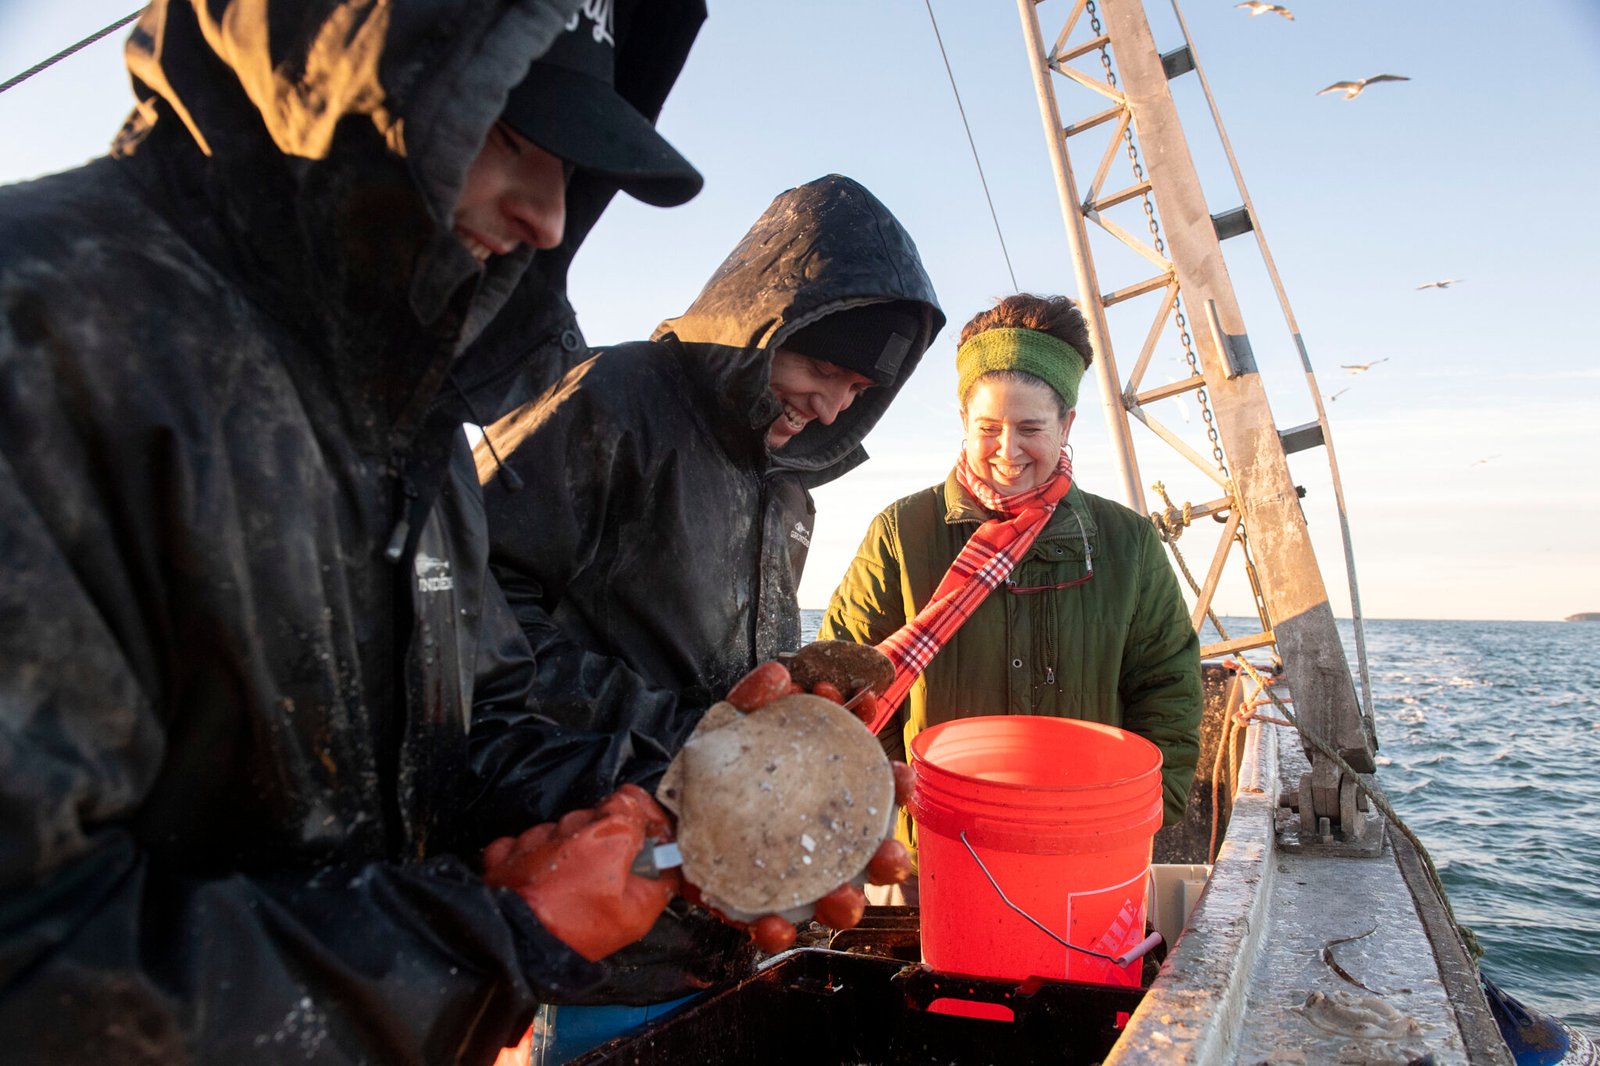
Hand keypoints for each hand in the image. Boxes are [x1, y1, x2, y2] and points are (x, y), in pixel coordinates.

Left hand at [482, 784, 678, 961]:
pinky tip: (537, 883)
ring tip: (566, 885)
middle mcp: (572, 823)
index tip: (641, 839)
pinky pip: (526, 844)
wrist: (519, 947)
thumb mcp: (638, 915)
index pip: (631, 798)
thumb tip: (669, 864)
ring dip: (567, 850)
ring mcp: (536, 835)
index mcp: (610, 832)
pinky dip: (532, 859)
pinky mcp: (507, 849)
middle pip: (595, 816)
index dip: (640, 817)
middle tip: (604, 874)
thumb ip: (662, 881)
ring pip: (561, 831)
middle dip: (603, 839)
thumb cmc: (581, 930)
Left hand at [718, 657, 914, 953]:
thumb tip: (780, 676)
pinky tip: (773, 923)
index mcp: (824, 794)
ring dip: (847, 902)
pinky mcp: (752, 904)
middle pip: (869, 855)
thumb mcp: (733, 724)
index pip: (874, 789)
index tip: (899, 773)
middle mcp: (817, 840)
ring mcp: (789, 876)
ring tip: (842, 896)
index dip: (895, 781)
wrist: (659, 809)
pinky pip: (770, 924)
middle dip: (890, 856)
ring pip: (835, 899)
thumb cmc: (714, 768)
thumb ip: (755, 697)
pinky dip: (775, 927)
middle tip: (890, 850)